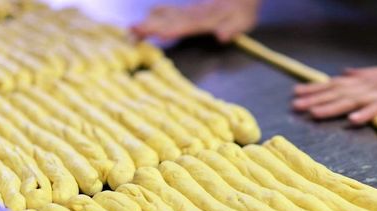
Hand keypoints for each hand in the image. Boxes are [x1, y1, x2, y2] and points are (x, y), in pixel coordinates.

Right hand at [131, 0, 259, 42]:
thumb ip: (232, 27)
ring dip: (150, 21)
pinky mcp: (189, 11)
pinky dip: (158, 14)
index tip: (158, 34)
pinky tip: (149, 15)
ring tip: (133, 29)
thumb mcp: (244, 20)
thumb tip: (222, 36)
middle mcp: (194, 14)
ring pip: (167, 14)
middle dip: (151, 26)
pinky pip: (171, 11)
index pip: (186, 25)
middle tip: (133, 32)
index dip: (172, 29)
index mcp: (207, 18)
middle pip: (170, 20)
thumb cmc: (243, 9)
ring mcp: (190, 11)